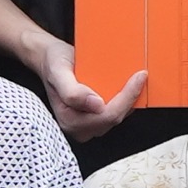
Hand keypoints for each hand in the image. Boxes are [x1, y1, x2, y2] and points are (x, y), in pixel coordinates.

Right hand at [30, 38, 144, 141]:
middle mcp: (78, 127)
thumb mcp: (59, 72)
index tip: (139, 77)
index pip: (107, 116)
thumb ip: (72, 92)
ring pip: (117, 117)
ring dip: (128, 100)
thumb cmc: (53, 64)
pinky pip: (114, 113)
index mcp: (70, 120)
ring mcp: (87, 125)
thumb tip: (96, 105)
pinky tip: (126, 87)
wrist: (48, 60)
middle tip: (140, 76)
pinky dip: (123, 100)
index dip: (127, 98)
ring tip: (134, 80)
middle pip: (114, 118)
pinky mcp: (94, 119)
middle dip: (129, 99)